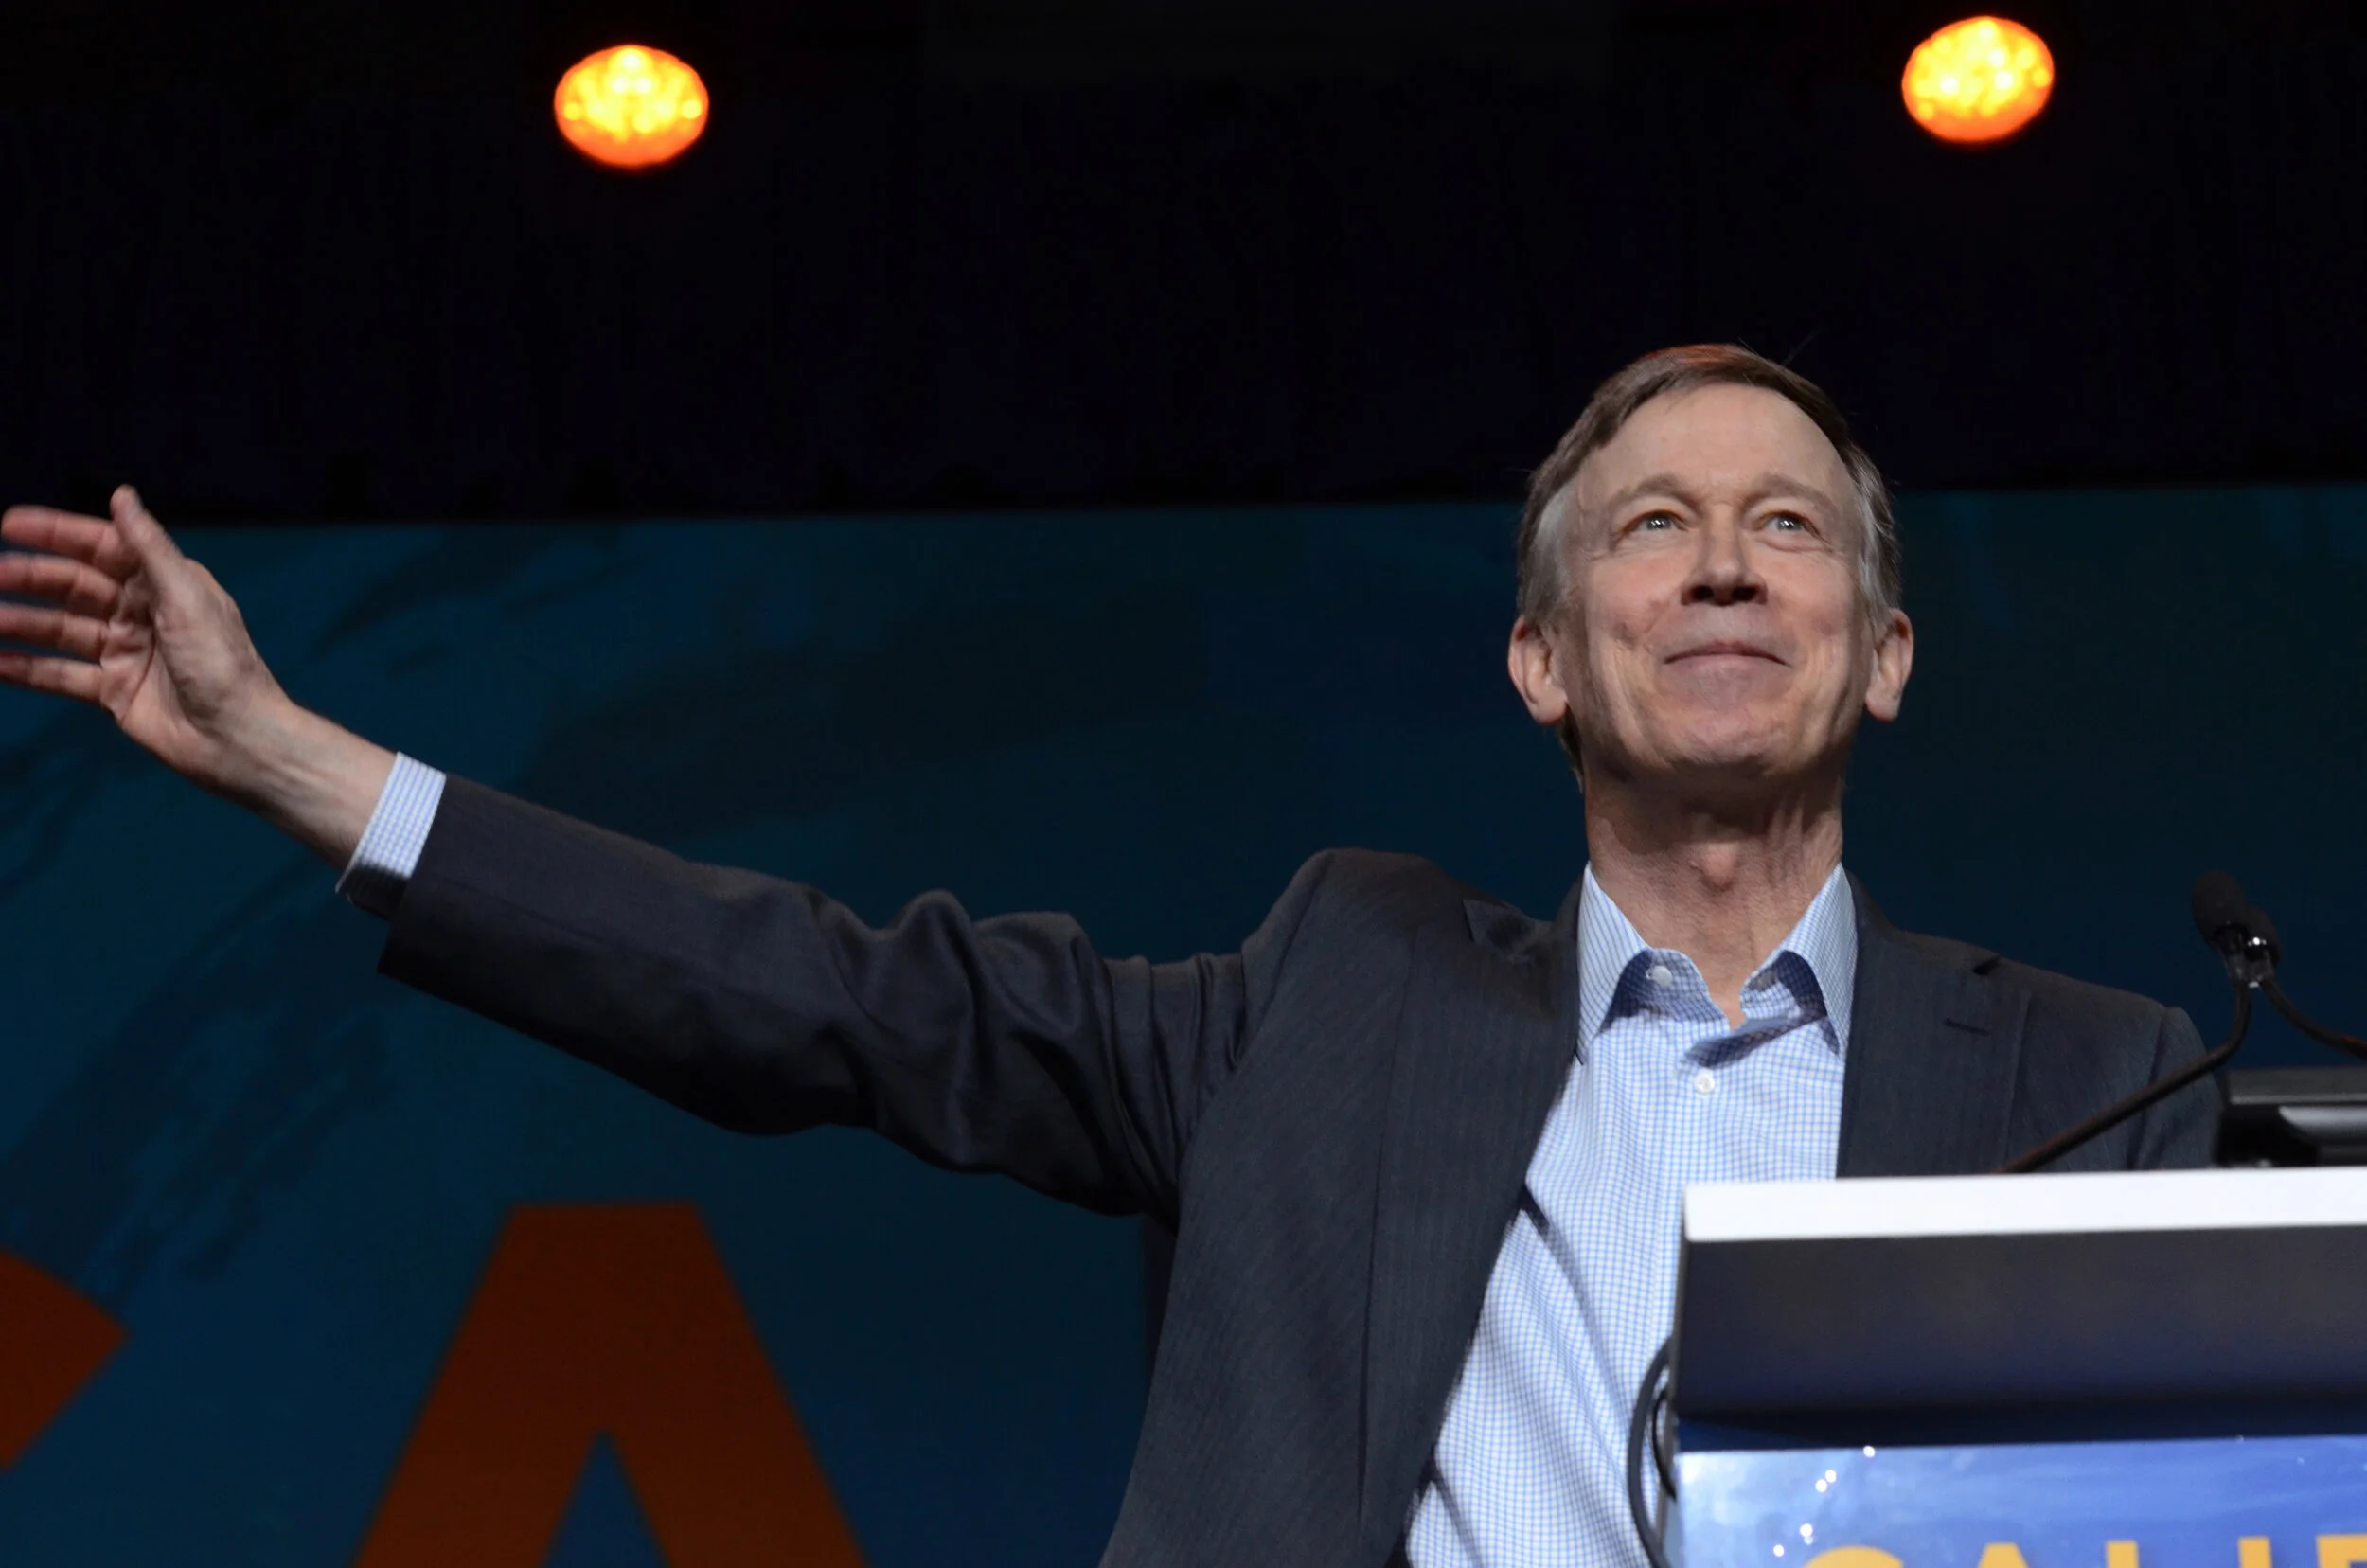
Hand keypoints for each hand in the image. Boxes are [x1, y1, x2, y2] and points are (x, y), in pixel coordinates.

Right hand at [0, 486, 392, 863]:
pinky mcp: (115, 692)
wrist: (238, 739)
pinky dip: (28, 668)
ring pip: (62, 630)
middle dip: (31, 578)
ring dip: (22, 622)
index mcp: (166, 584)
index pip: (103, 549)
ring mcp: (126, 653)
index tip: (9, 524)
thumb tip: (122, 495)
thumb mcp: (187, 598)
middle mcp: (143, 613)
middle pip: (75, 587)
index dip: (57, 533)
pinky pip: (62, 675)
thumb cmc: (223, 665)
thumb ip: (150, 548)